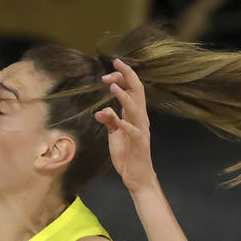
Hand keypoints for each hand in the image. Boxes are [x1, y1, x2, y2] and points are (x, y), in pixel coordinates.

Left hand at [94, 58, 158, 192]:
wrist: (136, 175)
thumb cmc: (127, 154)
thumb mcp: (114, 135)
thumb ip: (109, 121)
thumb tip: (100, 111)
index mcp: (134, 114)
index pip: (132, 89)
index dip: (124, 76)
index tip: (113, 64)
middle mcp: (140, 119)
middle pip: (137, 92)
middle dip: (126, 77)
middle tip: (114, 65)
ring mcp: (141, 131)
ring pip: (136, 109)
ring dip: (125, 97)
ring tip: (113, 87)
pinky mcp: (139, 144)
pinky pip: (135, 133)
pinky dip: (128, 125)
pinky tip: (120, 120)